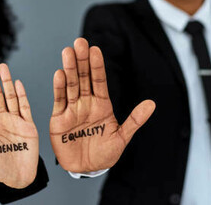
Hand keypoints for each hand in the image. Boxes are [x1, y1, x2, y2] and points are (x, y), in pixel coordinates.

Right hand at [50, 38, 154, 172]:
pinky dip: (59, 88)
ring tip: (68, 53)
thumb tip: (151, 104)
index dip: (97, 65)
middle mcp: (86, 103)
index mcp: (102, 105)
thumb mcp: (122, 138)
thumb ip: (134, 120)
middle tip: (79, 42)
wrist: (86, 168)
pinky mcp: (59, 118)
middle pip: (84, 78)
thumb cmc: (104, 153)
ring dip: (69, 69)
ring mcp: (72, 109)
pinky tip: (59, 74)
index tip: (96, 49)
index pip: (99, 81)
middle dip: (82, 60)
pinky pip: (60, 100)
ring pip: (71, 85)